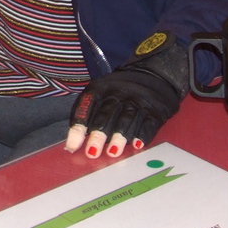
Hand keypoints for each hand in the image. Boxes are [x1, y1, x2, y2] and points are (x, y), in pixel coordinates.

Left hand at [65, 33, 187, 159]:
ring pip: (126, 118)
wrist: (154, 75)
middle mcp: (118, 93)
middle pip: (106, 114)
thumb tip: (73, 142)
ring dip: (119, 136)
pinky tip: (136, 145)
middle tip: (92, 152)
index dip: (78, 126)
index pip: (86, 106)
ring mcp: (137, 100)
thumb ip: (88, 114)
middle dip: (98, 134)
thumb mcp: (101, 92)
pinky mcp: (155, 110)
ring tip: (112, 152)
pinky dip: (142, 135)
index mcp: (100, 88)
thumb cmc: (120, 91)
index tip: (72, 145)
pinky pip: (148, 123)